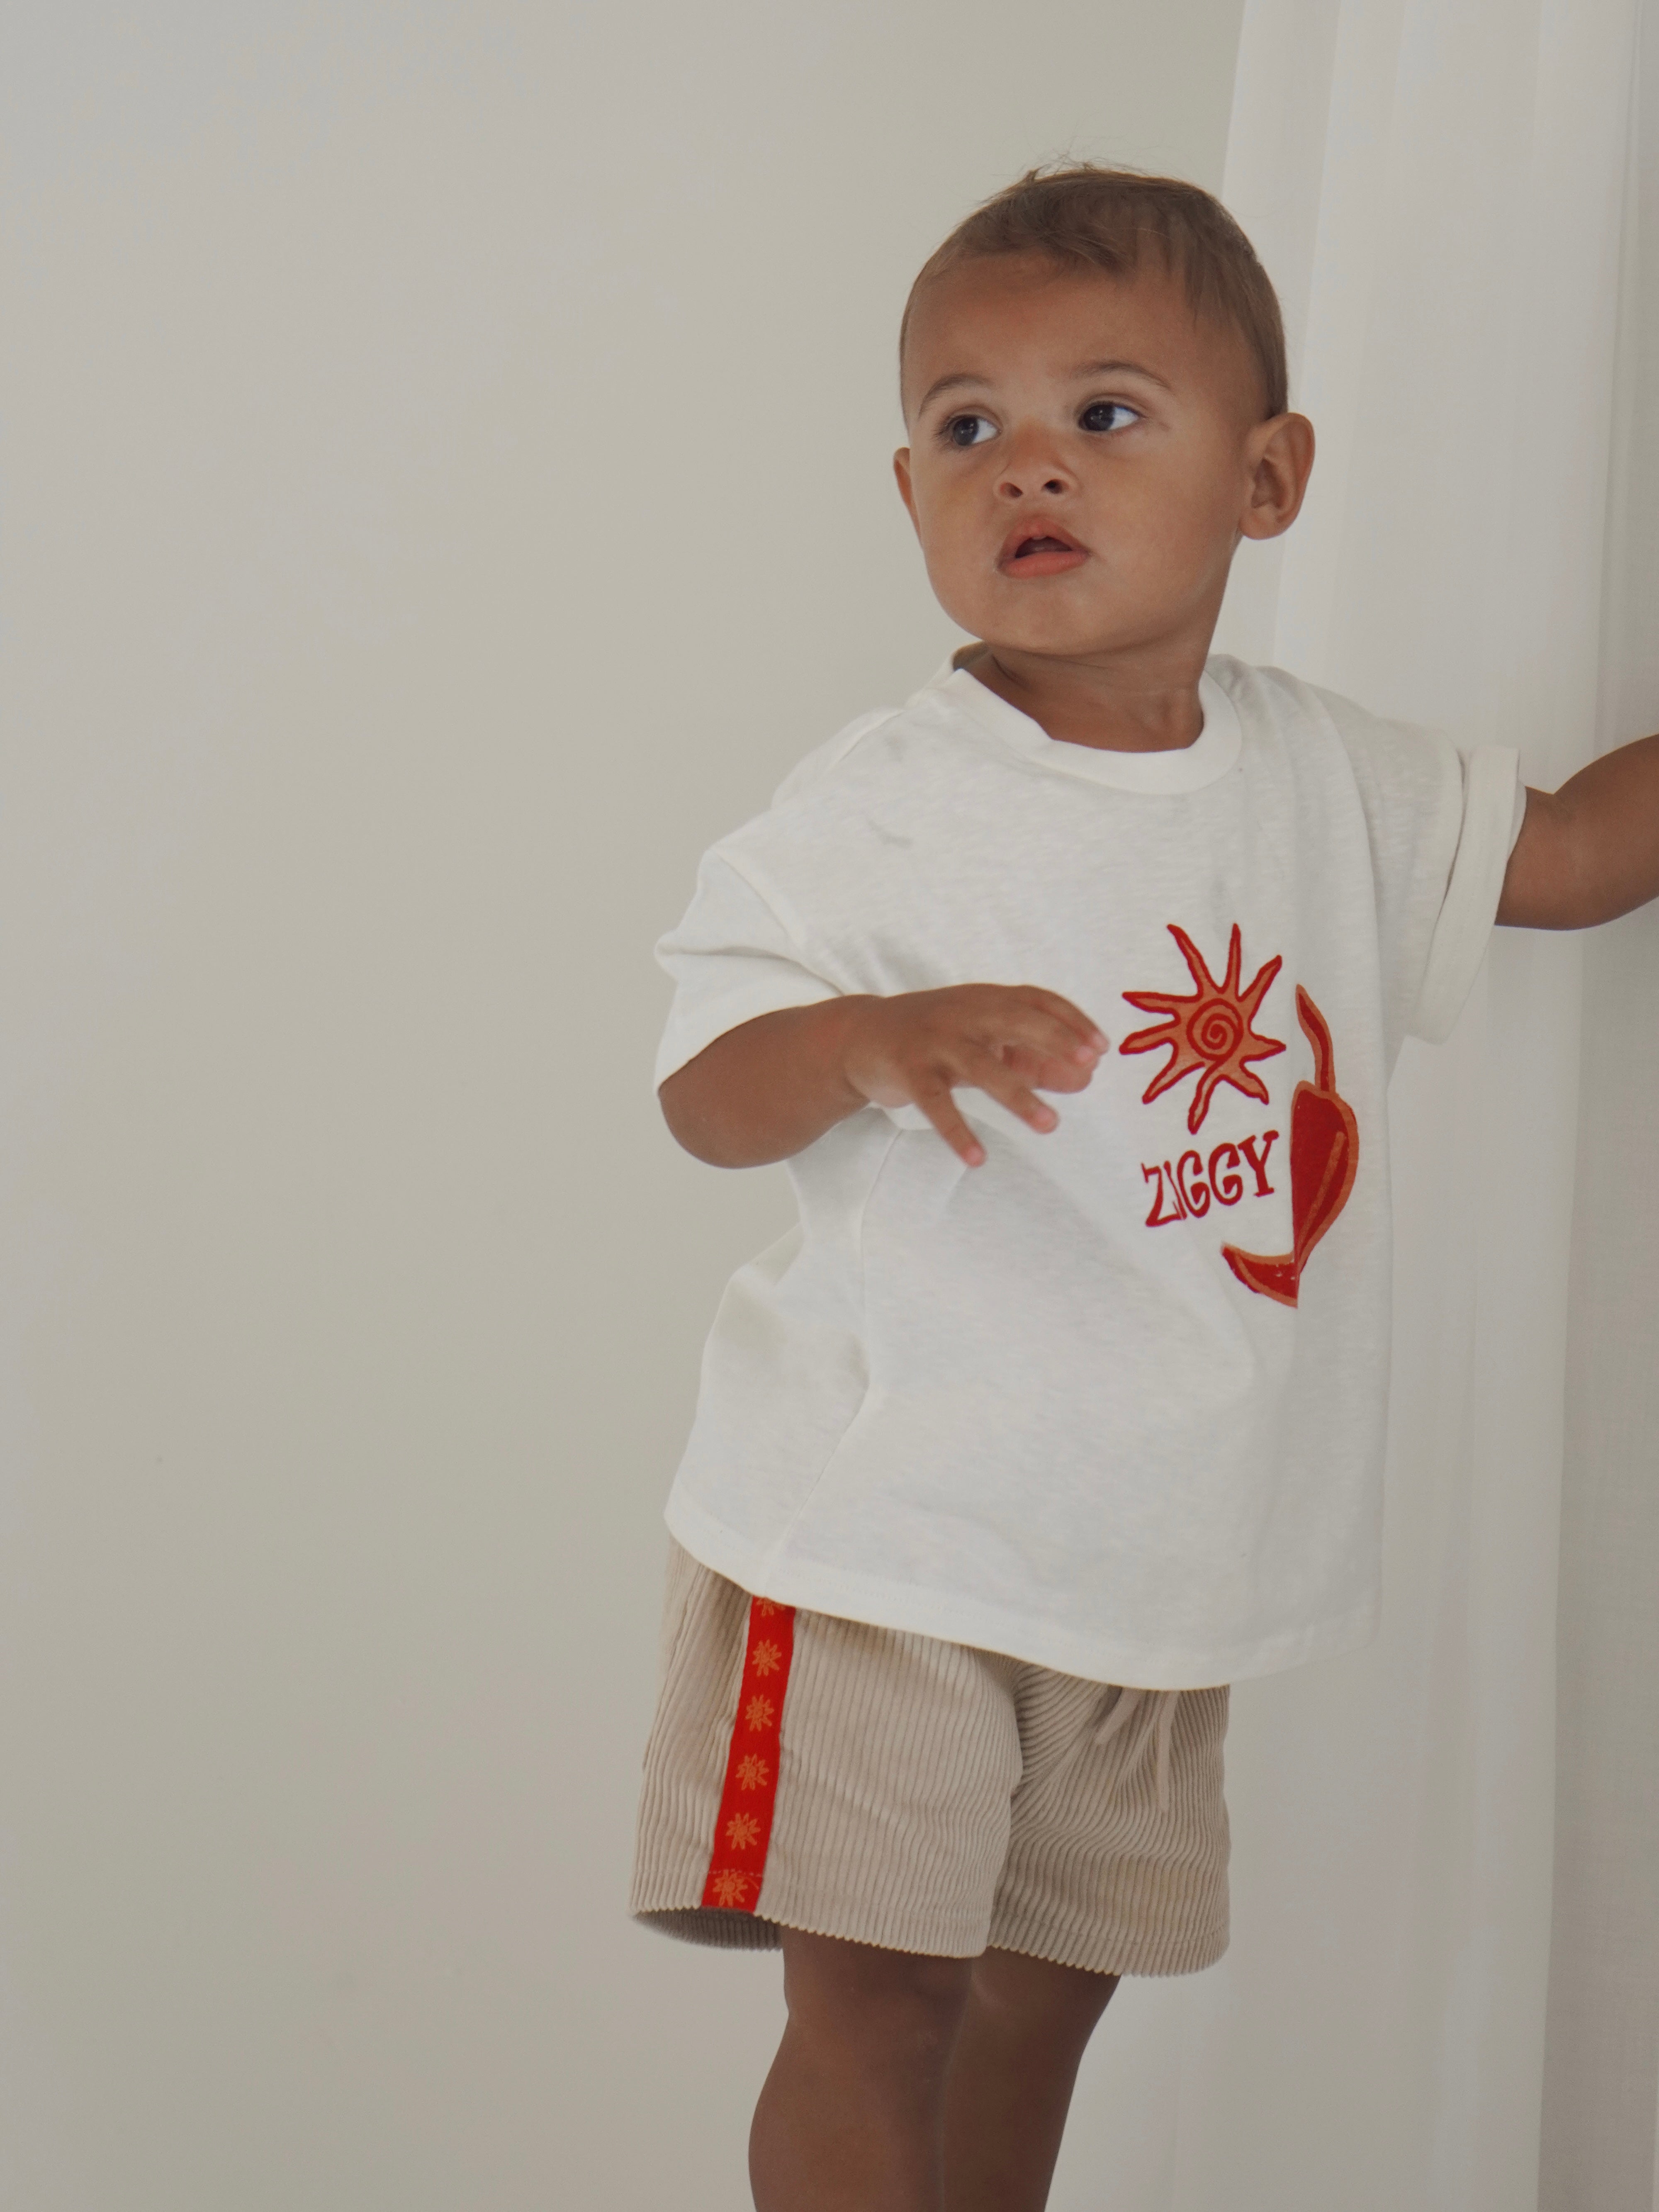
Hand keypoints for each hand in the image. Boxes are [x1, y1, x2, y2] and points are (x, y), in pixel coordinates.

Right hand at [839, 986, 1107, 1166]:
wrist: (860, 1036)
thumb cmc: (936, 1039)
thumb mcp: (986, 1042)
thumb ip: (1033, 1058)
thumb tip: (1086, 1078)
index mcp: (986, 1001)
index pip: (1037, 999)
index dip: (1071, 1019)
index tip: (1101, 1047)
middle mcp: (964, 1013)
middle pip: (1015, 1019)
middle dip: (1053, 1038)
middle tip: (1087, 1063)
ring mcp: (935, 1040)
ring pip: (981, 1065)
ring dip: (1017, 1095)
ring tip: (1049, 1125)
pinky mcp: (909, 1070)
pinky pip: (937, 1103)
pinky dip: (958, 1132)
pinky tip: (978, 1159)